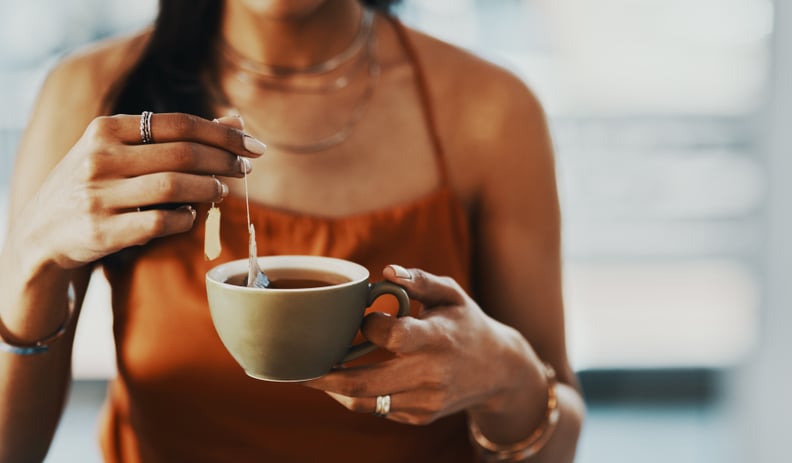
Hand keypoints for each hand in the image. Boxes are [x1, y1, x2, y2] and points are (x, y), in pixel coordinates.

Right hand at [14, 113, 265, 269]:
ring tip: (222, 191)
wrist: (41, 231)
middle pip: (183, 154)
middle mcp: (99, 158)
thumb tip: (236, 121)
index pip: (179, 124)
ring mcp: (99, 196)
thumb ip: (176, 136)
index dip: (223, 134)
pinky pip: (162, 222)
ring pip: (175, 187)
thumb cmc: (96, 184)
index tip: (254, 146)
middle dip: (225, 161)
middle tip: (246, 169)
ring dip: (210, 189)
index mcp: (105, 129)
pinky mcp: (103, 231)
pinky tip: (194, 215)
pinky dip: (188, 219)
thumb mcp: (123, 150)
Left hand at [305, 265, 541, 424]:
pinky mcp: (420, 416)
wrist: (499, 371)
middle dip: (325, 377)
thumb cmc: (467, 323)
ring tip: (314, 375)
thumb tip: (386, 273)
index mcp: (438, 339)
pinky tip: (348, 380)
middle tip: (300, 367)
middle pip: (366, 382)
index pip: (390, 336)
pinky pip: (379, 410)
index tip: (366, 317)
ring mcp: (426, 401)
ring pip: (367, 402)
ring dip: (335, 391)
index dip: (369, 326)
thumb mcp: (451, 294)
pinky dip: (359, 396)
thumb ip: (419, 280)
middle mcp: (431, 374)